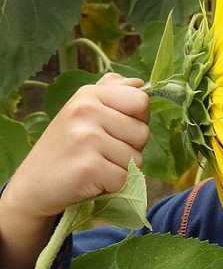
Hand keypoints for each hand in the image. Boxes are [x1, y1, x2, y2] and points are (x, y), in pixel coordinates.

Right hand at [3, 73, 150, 218]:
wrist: (33, 186)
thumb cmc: (67, 147)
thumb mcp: (83, 110)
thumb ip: (113, 92)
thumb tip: (140, 82)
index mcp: (89, 94)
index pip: (141, 101)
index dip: (138, 119)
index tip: (117, 129)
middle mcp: (86, 111)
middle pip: (143, 132)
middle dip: (130, 148)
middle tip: (101, 152)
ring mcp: (86, 138)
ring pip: (136, 157)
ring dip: (121, 168)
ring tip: (94, 165)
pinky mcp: (89, 168)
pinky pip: (124, 178)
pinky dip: (112, 185)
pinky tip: (91, 180)